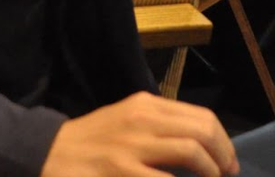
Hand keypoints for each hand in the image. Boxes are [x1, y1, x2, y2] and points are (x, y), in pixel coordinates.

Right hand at [40, 92, 238, 176]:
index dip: (223, 141)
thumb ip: (159, 128)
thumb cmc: (91, 142)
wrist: (47, 153)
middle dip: (224, 155)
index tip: (227, 161)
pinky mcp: (122, 171)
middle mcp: (142, 119)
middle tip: (227, 174)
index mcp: (146, 104)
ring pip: (191, 151)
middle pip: (202, 130)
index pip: (201, 116)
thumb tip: (200, 146)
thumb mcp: (127, 121)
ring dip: (211, 171)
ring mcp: (132, 146)